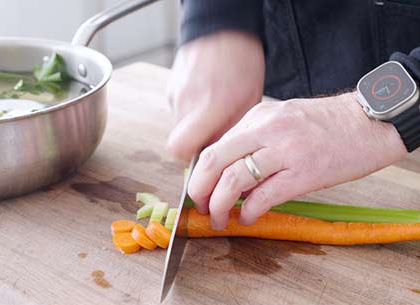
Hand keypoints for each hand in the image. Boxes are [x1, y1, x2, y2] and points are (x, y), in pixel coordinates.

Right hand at [166, 31, 264, 160]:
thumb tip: (225, 155)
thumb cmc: (242, 62)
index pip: (180, 150)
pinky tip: (207, 97)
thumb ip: (232, 131)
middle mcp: (186, 102)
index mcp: (209, 107)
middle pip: (181, 141)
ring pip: (180, 125)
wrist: (224, 28)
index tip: (205, 158)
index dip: (190, 160)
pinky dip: (191, 109)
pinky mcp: (171, 86)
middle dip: (198, 143)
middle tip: (216, 134)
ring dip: (196, 125)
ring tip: (214, 110)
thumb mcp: (248, 102)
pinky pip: (179, 108)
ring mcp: (175, 93)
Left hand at [188, 92, 407, 229]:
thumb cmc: (331, 124)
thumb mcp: (286, 118)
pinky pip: (264, 197)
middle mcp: (267, 129)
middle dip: (199, 190)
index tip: (201, 191)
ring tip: (220, 220)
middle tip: (201, 208)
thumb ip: (258, 138)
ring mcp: (285, 151)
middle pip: (213, 161)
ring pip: (233, 181)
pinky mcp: (305, 173)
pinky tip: (249, 220)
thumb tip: (233, 168)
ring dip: (220, 206)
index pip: (216, 146)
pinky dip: (249, 213)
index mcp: (260, 116)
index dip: (202, 174)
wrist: (373, 122)